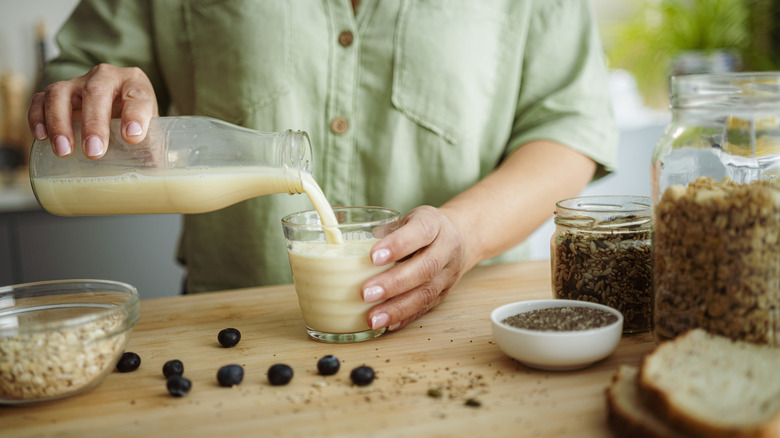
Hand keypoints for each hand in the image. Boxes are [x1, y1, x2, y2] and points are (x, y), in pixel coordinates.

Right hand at [28, 63, 157, 158]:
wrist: (117, 109)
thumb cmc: (134, 122)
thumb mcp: (150, 132)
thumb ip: (152, 152)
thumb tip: (153, 177)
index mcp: (136, 84)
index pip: (138, 95)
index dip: (135, 115)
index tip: (132, 137)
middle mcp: (105, 77)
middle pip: (97, 92)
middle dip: (94, 123)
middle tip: (94, 152)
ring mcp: (78, 83)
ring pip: (61, 93)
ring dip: (60, 122)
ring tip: (64, 151)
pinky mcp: (57, 94)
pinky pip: (40, 100)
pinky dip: (37, 116)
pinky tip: (41, 137)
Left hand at [362, 205, 470, 330]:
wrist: (459, 238)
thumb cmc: (421, 228)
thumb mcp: (407, 219)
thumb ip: (384, 231)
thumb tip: (346, 247)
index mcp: (434, 224)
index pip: (419, 232)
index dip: (397, 245)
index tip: (372, 256)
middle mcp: (446, 248)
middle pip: (425, 268)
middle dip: (393, 283)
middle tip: (365, 293)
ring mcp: (448, 274)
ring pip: (426, 293)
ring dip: (397, 308)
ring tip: (373, 318)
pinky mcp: (445, 294)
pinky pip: (426, 308)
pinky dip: (405, 317)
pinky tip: (388, 325)